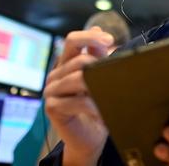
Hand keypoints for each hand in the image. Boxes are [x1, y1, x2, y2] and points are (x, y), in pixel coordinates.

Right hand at [43, 27, 116, 165]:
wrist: (91, 137)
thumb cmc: (97, 106)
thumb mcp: (101, 78)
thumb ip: (99, 56)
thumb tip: (100, 30)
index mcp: (67, 63)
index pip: (72, 40)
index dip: (90, 36)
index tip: (110, 40)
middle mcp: (56, 74)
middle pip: (79, 59)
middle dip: (100, 67)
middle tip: (117, 77)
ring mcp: (51, 90)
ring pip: (78, 78)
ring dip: (99, 88)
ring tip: (114, 95)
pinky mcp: (52, 107)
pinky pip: (78, 101)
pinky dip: (95, 107)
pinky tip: (104, 113)